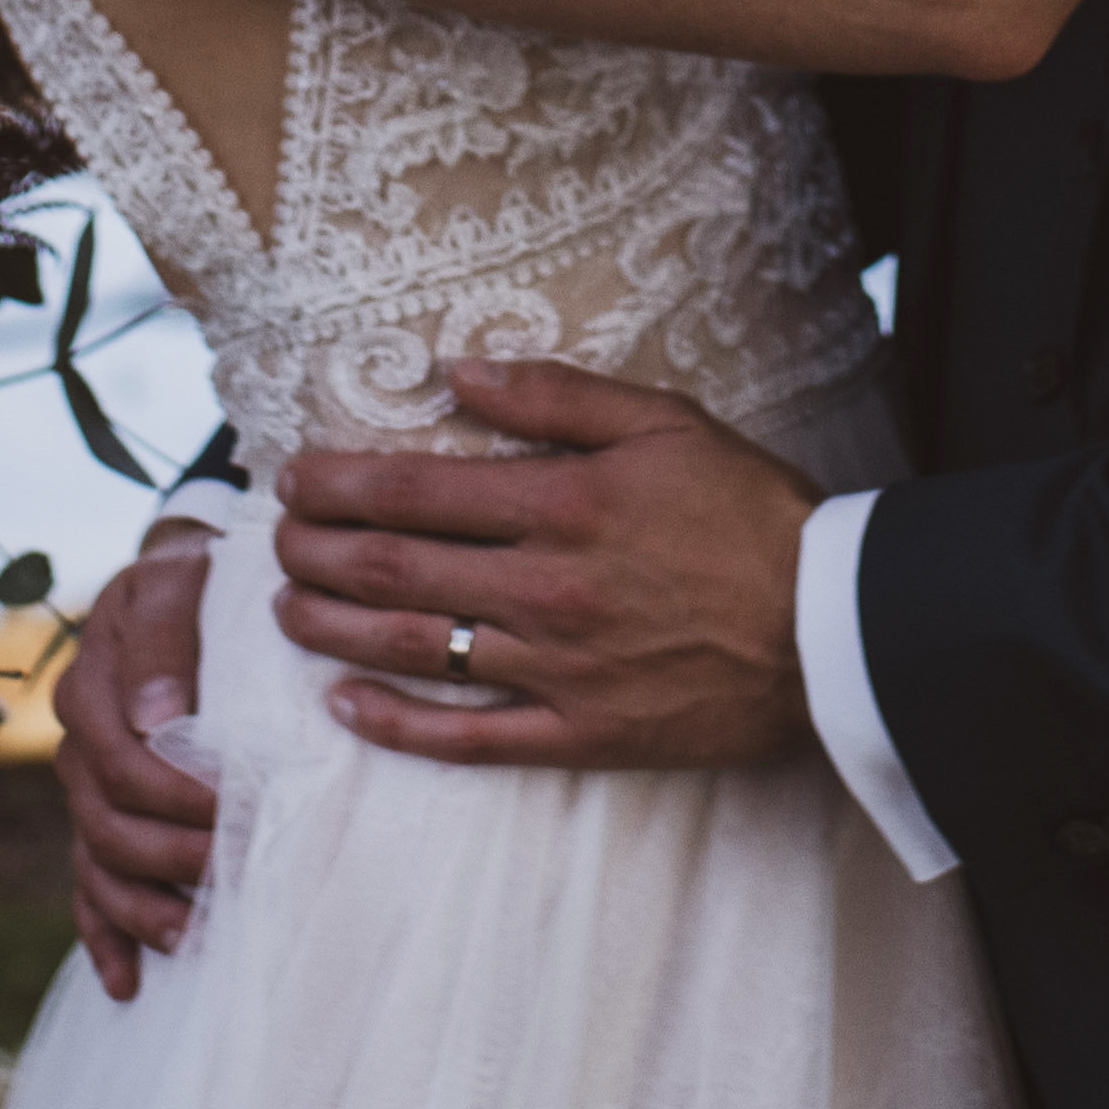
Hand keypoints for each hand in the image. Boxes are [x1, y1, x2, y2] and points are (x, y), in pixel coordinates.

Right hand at [55, 529, 220, 1000]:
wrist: (185, 587)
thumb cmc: (197, 583)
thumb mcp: (179, 583)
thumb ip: (163, 640)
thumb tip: (156, 717)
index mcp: (91, 689)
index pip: (123, 764)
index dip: (180, 795)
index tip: (243, 809)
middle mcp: (78, 747)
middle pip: (109, 825)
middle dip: (175, 856)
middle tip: (242, 871)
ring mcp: (85, 791)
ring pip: (97, 867)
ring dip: (143, 909)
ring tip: (198, 936)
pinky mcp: (101, 821)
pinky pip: (85, 889)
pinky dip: (103, 938)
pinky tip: (128, 983)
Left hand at [270, 359, 816, 774]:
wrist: (834, 630)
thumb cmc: (753, 513)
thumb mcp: (664, 422)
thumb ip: (554, 395)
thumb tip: (453, 369)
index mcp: (561, 504)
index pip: (413, 491)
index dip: (338, 483)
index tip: (294, 477)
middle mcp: (544, 588)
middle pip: (392, 573)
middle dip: (315, 556)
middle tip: (273, 544)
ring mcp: (556, 669)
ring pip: (413, 653)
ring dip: (332, 632)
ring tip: (284, 614)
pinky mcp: (579, 734)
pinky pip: (469, 739)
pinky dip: (397, 726)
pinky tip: (345, 708)